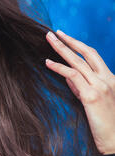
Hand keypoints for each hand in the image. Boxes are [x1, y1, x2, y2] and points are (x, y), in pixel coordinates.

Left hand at [45, 29, 114, 154]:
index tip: (65, 37)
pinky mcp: (92, 96)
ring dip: (61, 48)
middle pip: (86, 53)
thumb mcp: (92, 100)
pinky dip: (59, 67)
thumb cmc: (105, 123)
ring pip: (78, 61)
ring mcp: (100, 86)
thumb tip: (66, 75)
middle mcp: (107, 79)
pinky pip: (73, 76)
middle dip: (69, 40)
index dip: (78, 45)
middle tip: (54, 32)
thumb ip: (80, 87)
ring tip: (48, 39)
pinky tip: (48, 62)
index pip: (93, 56)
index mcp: (110, 79)